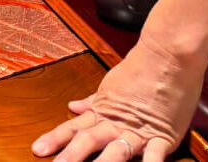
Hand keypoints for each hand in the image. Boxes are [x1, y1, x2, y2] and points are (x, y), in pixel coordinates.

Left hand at [31, 35, 203, 160]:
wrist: (168, 55)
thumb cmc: (141, 68)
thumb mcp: (112, 85)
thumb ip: (93, 100)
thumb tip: (73, 106)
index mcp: (103, 110)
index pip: (74, 127)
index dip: (55, 139)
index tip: (38, 150)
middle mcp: (117, 123)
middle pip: (89, 140)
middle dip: (71, 156)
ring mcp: (139, 131)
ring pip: (116, 151)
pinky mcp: (163, 137)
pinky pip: (154, 157)